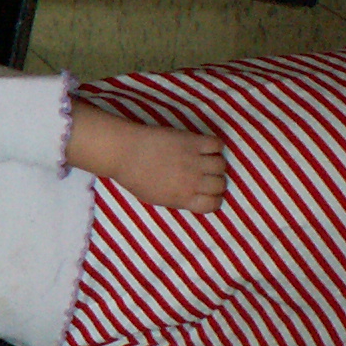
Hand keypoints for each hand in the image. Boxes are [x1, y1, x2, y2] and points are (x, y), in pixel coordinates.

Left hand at [70, 107, 226, 213]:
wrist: (124, 152)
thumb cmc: (135, 177)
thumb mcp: (156, 198)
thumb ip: (178, 200)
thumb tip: (196, 197)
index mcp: (182, 198)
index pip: (213, 204)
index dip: (212, 199)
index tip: (207, 193)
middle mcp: (191, 181)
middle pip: (220, 184)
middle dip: (215, 181)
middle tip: (205, 175)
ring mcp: (193, 160)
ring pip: (221, 164)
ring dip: (215, 163)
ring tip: (204, 160)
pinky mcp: (192, 141)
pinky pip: (217, 144)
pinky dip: (215, 145)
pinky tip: (204, 147)